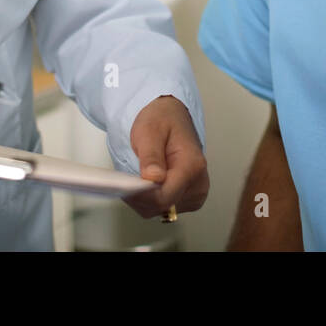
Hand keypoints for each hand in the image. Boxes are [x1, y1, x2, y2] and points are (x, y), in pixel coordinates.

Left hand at [122, 95, 208, 218]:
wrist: (170, 116)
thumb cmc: (162, 120)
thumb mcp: (149, 130)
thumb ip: (151, 155)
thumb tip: (153, 178)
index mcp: (192, 166)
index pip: (164, 197)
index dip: (141, 194)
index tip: (126, 184)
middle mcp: (198, 183)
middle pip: (162, 206)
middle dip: (141, 195)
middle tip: (131, 174)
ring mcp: (196, 193)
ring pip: (162, 209)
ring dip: (145, 198)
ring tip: (141, 174)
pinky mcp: (189, 198)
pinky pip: (165, 208)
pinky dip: (151, 199)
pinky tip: (148, 182)